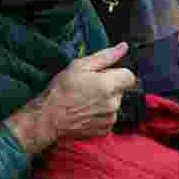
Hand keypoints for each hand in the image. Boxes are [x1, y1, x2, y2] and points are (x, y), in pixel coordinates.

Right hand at [6, 43, 136, 154]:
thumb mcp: (79, 66)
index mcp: (109, 85)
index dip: (116, 73)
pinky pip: (108, 117)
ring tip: (84, 100)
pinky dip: (100, 114)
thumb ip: (105, 56)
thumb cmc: (61, 91)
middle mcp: (113, 104)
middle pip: (120, 90)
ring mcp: (109, 119)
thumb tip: (123, 47)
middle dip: (109, 86)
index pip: (129, 76)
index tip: (103, 75)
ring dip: (105, 101)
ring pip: (114, 104)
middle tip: (88, 86)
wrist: (48, 119)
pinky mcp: (104, 130)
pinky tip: (85, 111)